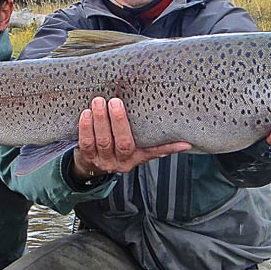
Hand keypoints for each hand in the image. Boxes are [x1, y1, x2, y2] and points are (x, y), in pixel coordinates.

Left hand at [71, 97, 191, 179]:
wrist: (89, 168)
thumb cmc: (115, 150)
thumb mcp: (135, 150)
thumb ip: (153, 144)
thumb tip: (183, 141)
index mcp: (136, 158)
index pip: (154, 152)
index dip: (169, 148)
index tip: (185, 142)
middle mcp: (121, 162)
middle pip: (122, 143)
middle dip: (119, 121)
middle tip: (115, 101)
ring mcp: (104, 161)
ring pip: (102, 141)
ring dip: (100, 120)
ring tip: (98, 102)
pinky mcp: (87, 158)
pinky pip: (86, 143)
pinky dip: (86, 127)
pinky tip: (86, 114)